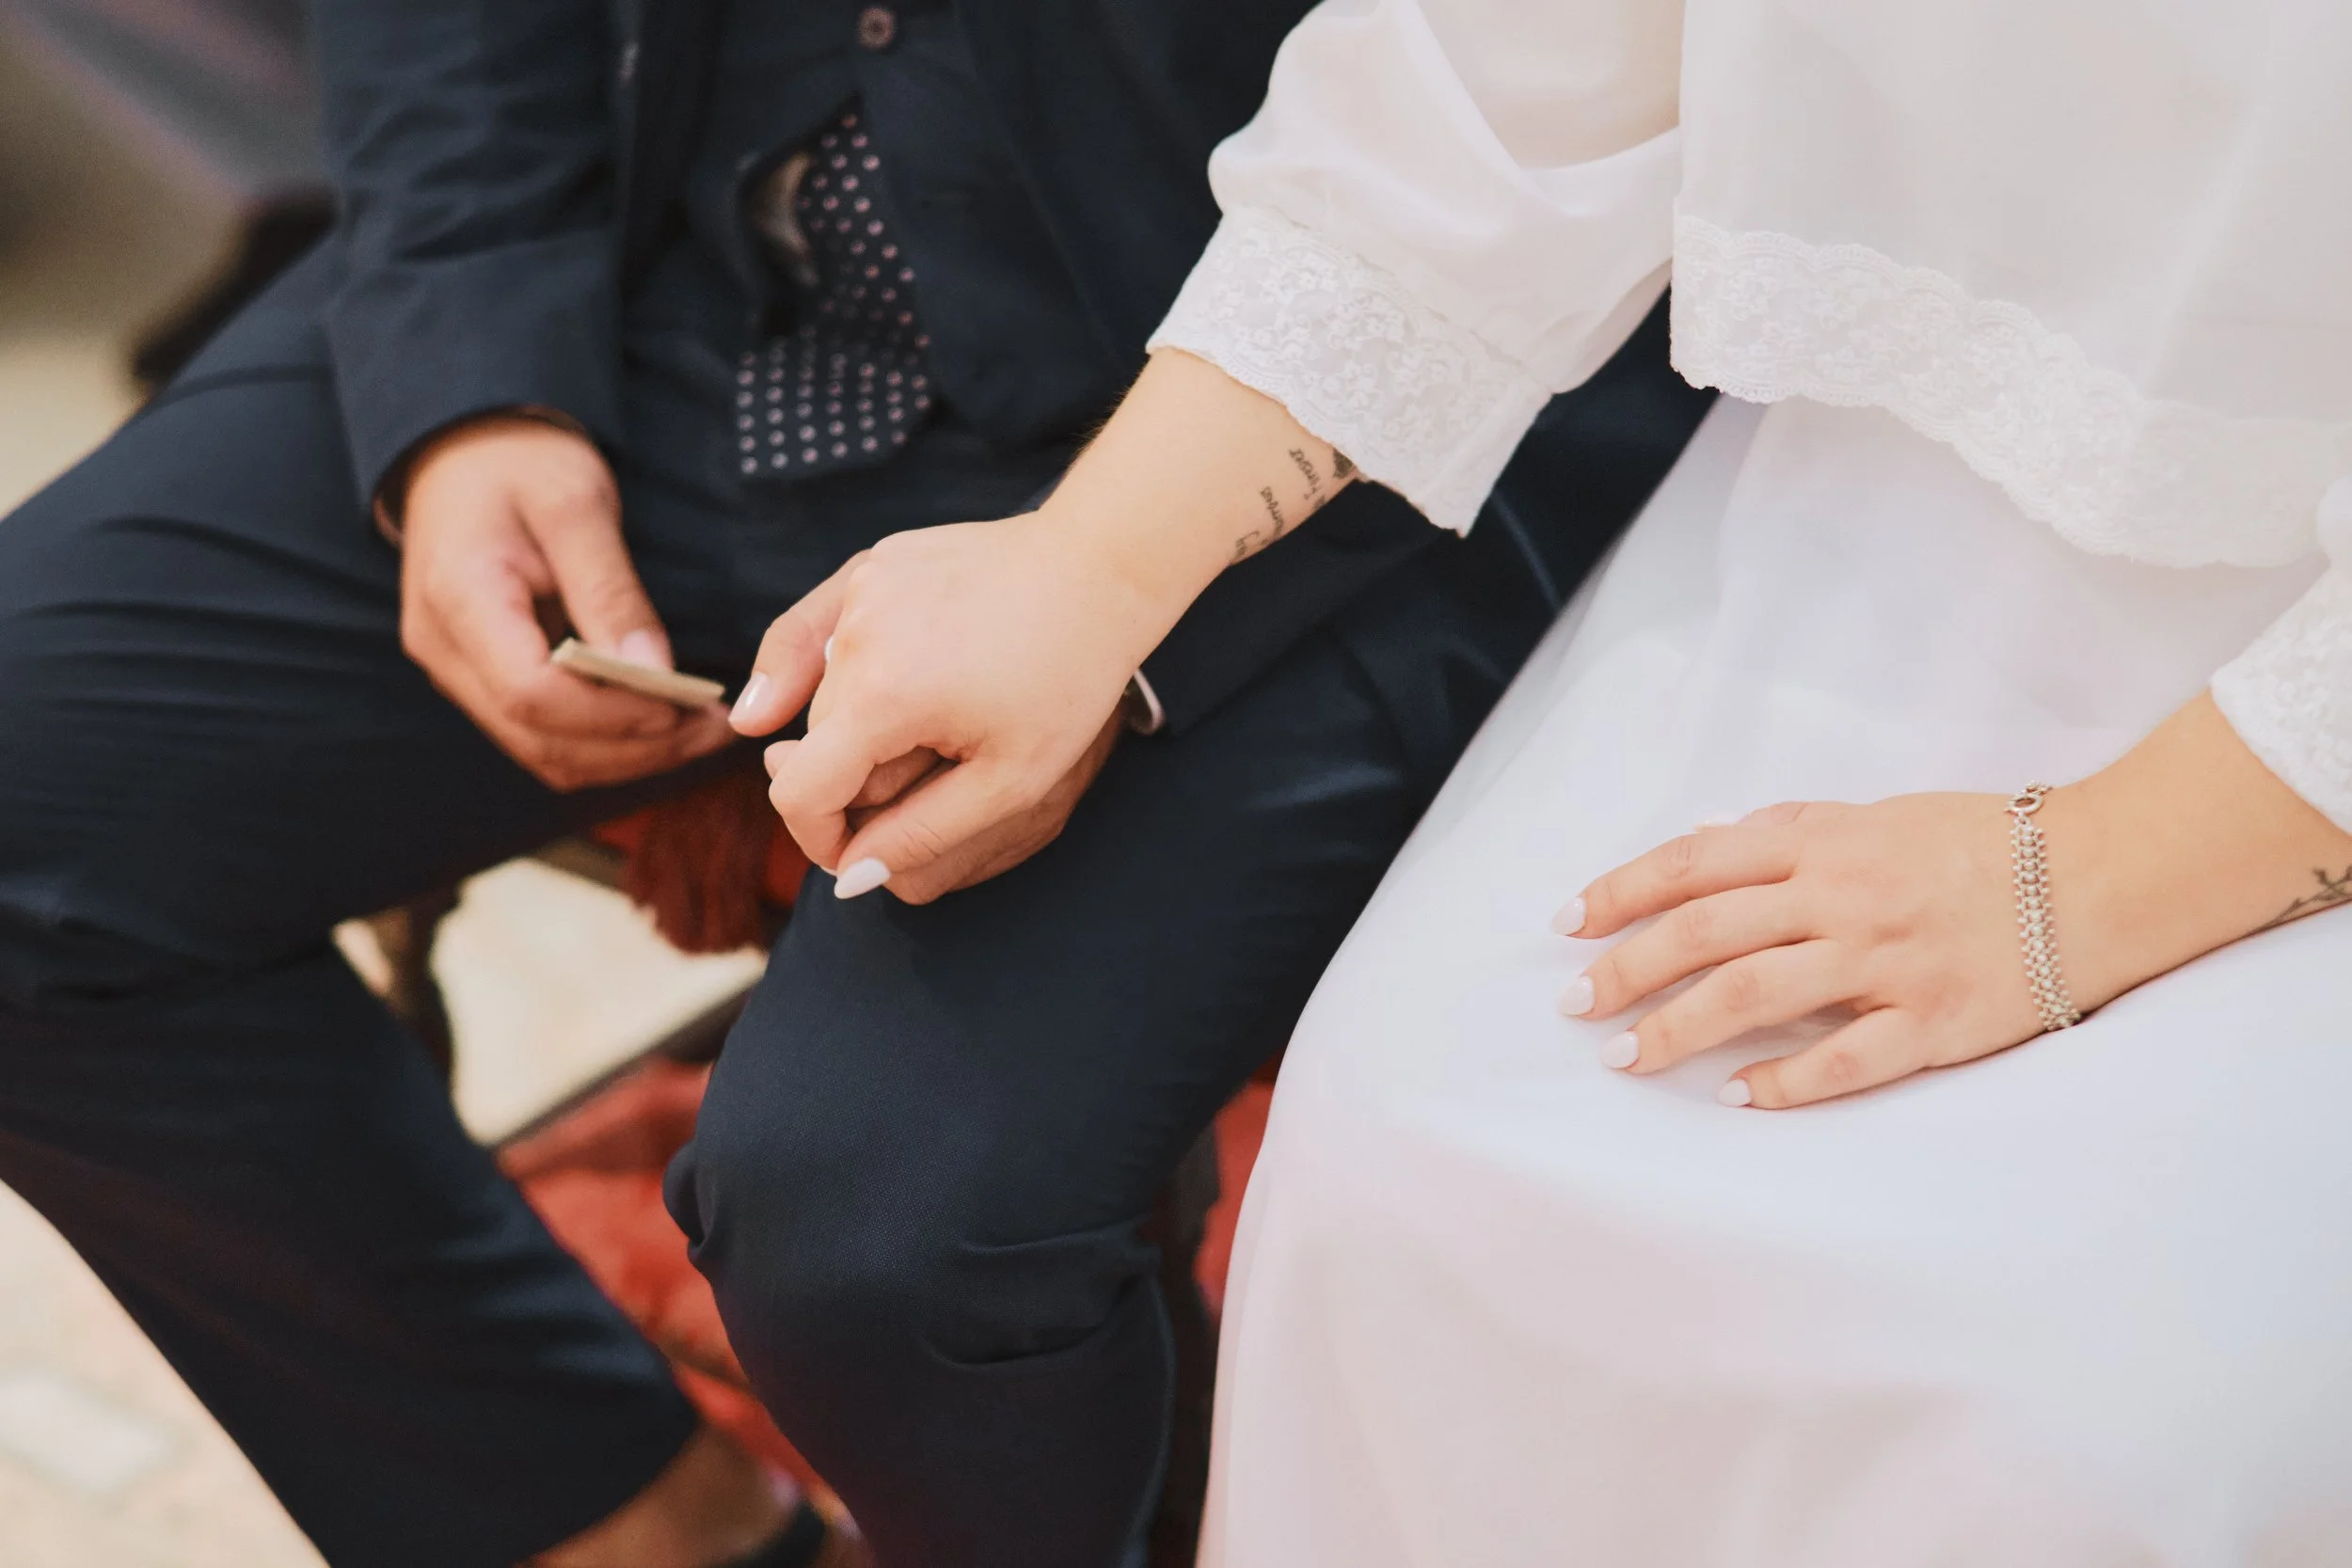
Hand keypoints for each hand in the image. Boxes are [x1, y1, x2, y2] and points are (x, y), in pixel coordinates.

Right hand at [398, 415, 732, 789]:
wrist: (464, 455)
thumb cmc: (521, 464)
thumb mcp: (577, 506)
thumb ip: (610, 591)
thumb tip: (655, 672)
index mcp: (459, 600)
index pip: (532, 695)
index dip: (613, 714)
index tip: (684, 707)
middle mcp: (446, 652)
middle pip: (541, 740)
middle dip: (635, 747)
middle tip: (715, 730)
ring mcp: (457, 673)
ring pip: (544, 753)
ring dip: (626, 756)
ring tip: (700, 732)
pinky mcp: (482, 681)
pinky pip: (543, 737)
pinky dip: (605, 743)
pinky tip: (660, 723)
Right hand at [733, 515, 1153, 897]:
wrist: (1100, 571)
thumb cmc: (1068, 679)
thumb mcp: (1008, 781)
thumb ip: (920, 835)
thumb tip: (850, 876)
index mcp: (882, 697)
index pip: (798, 791)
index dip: (820, 837)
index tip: (856, 852)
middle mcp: (855, 637)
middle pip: (818, 741)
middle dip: (855, 776)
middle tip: (931, 775)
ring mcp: (860, 591)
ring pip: (826, 688)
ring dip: (859, 719)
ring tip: (938, 715)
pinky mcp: (873, 564)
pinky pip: (829, 630)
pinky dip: (841, 663)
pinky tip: (851, 684)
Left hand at [1560, 795, 2044, 1108]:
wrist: (2100, 873)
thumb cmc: (1981, 841)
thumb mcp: (1877, 812)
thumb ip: (1792, 827)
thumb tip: (1708, 840)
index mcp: (1822, 842)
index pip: (1694, 864)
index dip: (1621, 892)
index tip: (1568, 924)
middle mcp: (1841, 898)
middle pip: (1705, 933)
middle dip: (1626, 968)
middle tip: (1574, 1004)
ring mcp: (1885, 962)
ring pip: (1756, 995)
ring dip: (1678, 1028)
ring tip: (1625, 1058)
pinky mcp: (1932, 1021)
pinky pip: (1845, 1059)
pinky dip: (1785, 1081)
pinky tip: (1736, 1097)